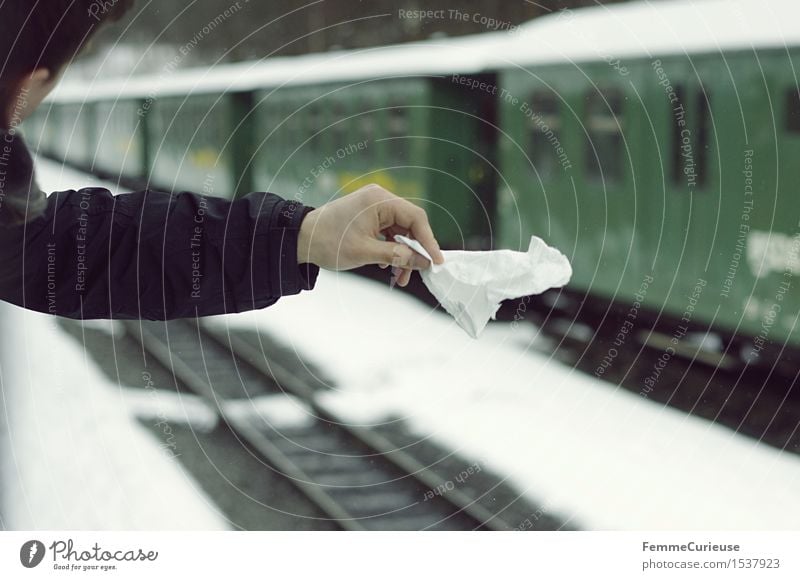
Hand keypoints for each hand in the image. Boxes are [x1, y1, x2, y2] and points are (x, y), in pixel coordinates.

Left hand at [297, 184, 444, 286]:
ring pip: (400, 232)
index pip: (416, 218)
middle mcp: (379, 199)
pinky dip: (391, 250)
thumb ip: (398, 256)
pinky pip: (389, 233)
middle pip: (410, 225)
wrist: (300, 239)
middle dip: (414, 251)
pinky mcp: (368, 217)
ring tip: (399, 277)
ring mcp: (373, 207)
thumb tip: (423, 262)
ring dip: (402, 254)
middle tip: (416, 273)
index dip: (429, 241)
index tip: (436, 261)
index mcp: (379, 200)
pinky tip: (388, 267)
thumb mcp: (366, 252)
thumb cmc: (329, 242)